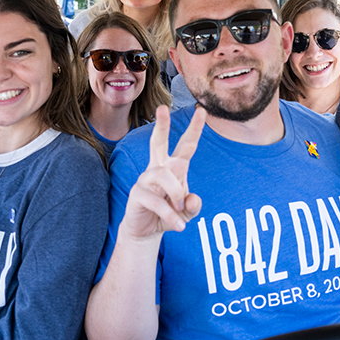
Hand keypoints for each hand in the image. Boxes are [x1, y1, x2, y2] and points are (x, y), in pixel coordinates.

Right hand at [122, 105, 205, 237]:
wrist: (146, 232)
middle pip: (158, 142)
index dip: (194, 129)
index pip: (185, 146)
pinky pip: (157, 200)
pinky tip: (179, 226)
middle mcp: (158, 169)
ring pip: (164, 175)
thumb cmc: (168, 215)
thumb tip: (191, 199)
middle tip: (162, 107)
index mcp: (173, 168)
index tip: (202, 111)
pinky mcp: (137, 194)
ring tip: (180, 211)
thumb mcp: (186, 212)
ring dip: (177, 194)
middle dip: (161, 125)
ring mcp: (145, 180)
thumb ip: (193, 205)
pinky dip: (171, 215)